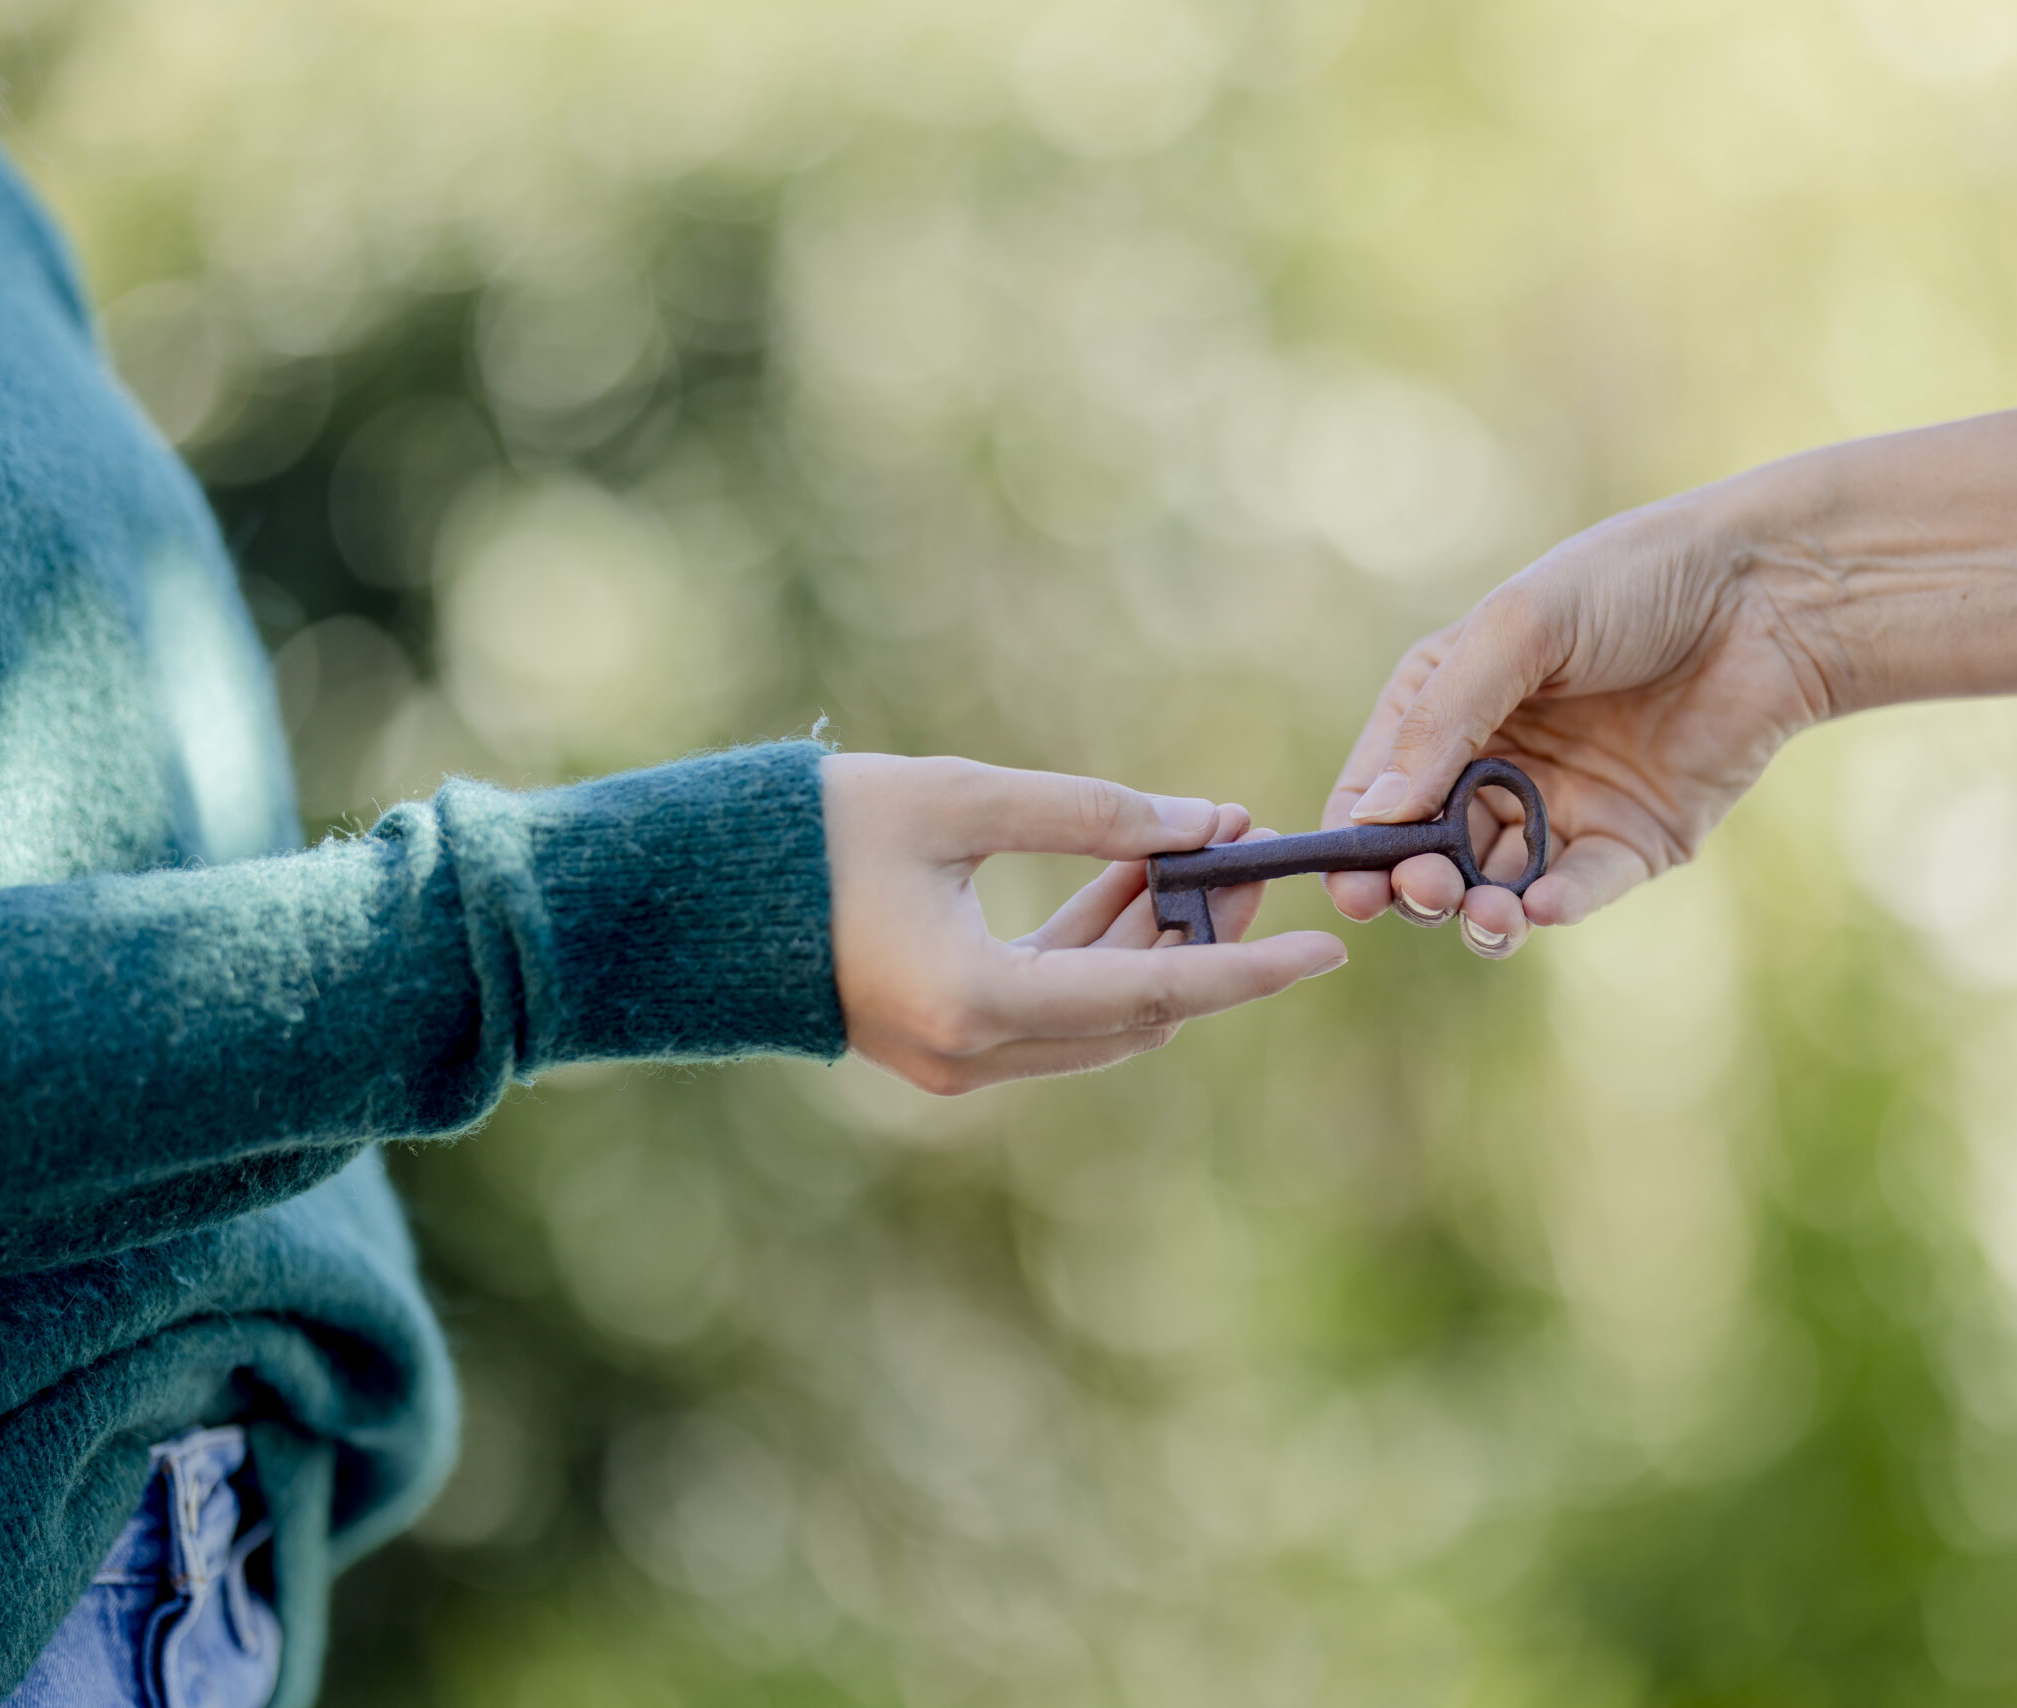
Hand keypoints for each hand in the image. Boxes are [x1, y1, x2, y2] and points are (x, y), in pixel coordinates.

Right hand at [824, 753, 1347, 1093]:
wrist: (693, 899)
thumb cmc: (816, 835)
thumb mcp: (956, 799)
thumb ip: (1087, 812)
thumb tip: (1200, 820)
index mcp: (978, 1004)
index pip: (1153, 996)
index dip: (1246, 970)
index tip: (1322, 949)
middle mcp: (975, 1054)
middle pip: (1137, 1012)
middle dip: (1205, 936)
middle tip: (1249, 852)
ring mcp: (958, 1060)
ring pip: (1100, 1013)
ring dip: (1154, 938)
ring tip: (1198, 845)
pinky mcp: (946, 1042)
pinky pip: (1054, 1006)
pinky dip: (1100, 948)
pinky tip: (1130, 874)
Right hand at [1323, 493, 1841, 956]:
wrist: (1770, 593)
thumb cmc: (1634, 581)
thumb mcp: (1518, 629)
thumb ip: (1442, 720)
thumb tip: (1373, 817)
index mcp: (1451, 701)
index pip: (1378, 787)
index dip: (1356, 840)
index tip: (1348, 887)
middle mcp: (1497, 760)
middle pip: (1432, 850)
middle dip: (1418, 883)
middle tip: (1424, 891)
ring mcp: (1563, 805)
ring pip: (1498, 884)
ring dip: (1480, 910)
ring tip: (1485, 914)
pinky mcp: (1633, 840)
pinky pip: (1579, 888)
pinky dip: (1554, 904)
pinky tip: (1540, 906)